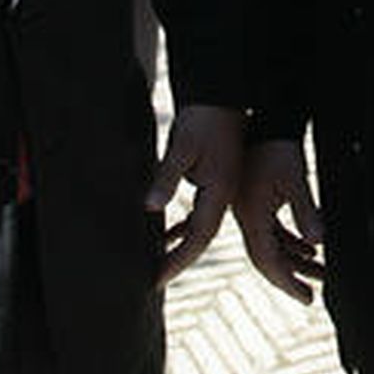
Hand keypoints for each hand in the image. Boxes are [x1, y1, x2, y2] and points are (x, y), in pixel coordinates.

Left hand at [146, 104, 243, 286]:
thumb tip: (150, 207)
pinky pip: (200, 210)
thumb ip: (167, 177)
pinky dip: (184, 226)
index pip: (199, 236)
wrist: (223, 94)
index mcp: (220, 190)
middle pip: (202, 236)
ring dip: (182, 244)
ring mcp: (221, 186)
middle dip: (179, 259)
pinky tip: (168, 233)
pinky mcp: (215, 177)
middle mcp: (223, 193)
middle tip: (155, 279)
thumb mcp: (182, 147)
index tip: (158, 278)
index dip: (178, 259)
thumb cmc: (203, 118)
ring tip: (160, 262)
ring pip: (202, 225)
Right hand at [232, 139, 323, 303]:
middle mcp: (247, 216)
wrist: (264, 119)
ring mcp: (251, 208)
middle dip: (291, 277)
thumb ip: (306, 211)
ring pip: (272, 244)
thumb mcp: (294, 179)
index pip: (268, 260)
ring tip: (320, 273)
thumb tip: (319, 242)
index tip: (307, 298)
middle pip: (267, 257)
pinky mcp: (257, 200)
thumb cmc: (278, 146)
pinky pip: (273, 230)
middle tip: (312, 295)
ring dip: (295, 260)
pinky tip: (309, 249)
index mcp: (251, 215)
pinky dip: (291, 242)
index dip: (287, 282)